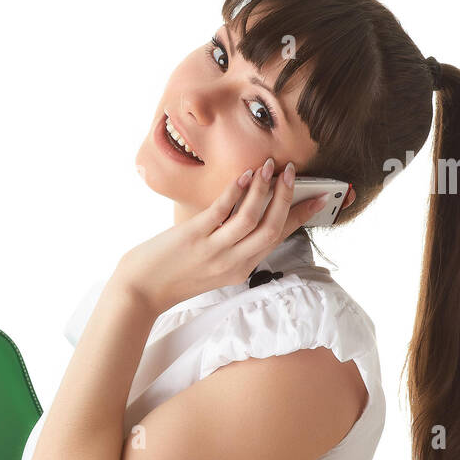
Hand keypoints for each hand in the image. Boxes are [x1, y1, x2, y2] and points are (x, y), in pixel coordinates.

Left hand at [116, 158, 353, 313]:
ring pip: (251, 217)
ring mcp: (214, 250)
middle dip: (287, 197)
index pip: (279, 238)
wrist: (138, 292)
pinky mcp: (194, 236)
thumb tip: (246, 211)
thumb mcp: (211, 268)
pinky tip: (245, 176)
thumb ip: (231, 246)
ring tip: (271, 167)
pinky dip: (237, 191)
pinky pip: (222, 210)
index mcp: (241, 269)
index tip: (320, 197)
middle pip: (273, 227)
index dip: (301, 215)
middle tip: (294, 173)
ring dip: (265, 190)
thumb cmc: (171, 277)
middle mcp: (233, 262)